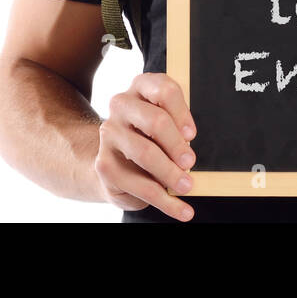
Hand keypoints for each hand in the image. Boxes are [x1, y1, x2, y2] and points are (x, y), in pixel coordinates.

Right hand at [95, 73, 198, 220]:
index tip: (191, 134)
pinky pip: (140, 185)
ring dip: (171, 173)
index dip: (181, 113)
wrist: (115, 160)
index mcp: (141, 87)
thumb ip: (177, 127)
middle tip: (190, 162)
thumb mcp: (166, 123)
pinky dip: (166, 202)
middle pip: (155, 121)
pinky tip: (183, 210)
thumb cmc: (150, 136)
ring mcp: (109, 134)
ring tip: (187, 186)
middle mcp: (121, 105)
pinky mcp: (105, 165)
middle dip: (176, 145)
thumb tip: (189, 147)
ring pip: (145, 153)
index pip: (164, 90)